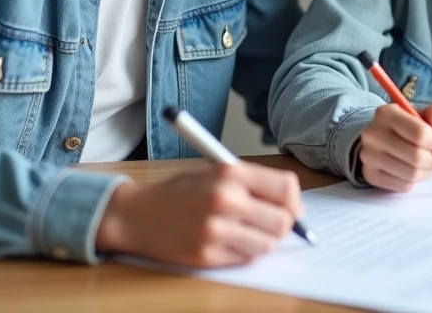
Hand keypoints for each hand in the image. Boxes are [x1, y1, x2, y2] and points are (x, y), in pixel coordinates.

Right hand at [95, 161, 302, 266]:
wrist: (137, 214)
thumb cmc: (180, 191)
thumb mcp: (216, 172)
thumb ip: (253, 184)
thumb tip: (294, 206)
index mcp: (230, 173)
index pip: (286, 188)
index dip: (294, 200)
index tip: (291, 207)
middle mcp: (225, 200)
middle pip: (283, 221)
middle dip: (283, 224)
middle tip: (271, 223)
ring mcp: (215, 230)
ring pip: (268, 244)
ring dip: (264, 241)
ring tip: (247, 231)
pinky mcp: (207, 255)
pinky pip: (246, 258)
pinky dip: (244, 252)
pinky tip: (228, 241)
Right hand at [358, 102, 431, 192]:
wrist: (380, 138)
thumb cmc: (407, 125)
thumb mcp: (424, 112)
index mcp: (386, 113)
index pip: (419, 134)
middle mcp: (373, 134)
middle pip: (416, 157)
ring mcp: (369, 156)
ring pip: (411, 174)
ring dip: (426, 172)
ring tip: (427, 165)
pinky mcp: (370, 175)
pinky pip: (403, 186)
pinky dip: (414, 181)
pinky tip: (413, 171)